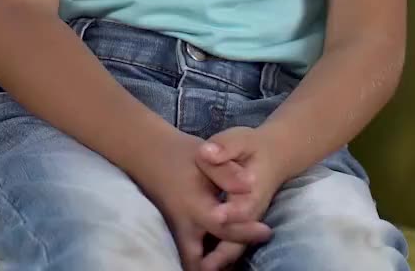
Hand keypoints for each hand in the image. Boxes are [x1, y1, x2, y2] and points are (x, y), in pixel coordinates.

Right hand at [129, 129, 271, 270]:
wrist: (149, 154)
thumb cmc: (181, 155)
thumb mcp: (205, 155)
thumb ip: (227, 173)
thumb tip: (250, 186)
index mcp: (193, 205)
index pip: (222, 226)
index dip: (244, 231)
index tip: (266, 231)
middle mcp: (183, 225)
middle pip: (199, 260)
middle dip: (218, 265)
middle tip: (237, 265)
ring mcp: (176, 232)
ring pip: (191, 260)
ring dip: (209, 264)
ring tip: (229, 265)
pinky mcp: (174, 233)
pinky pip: (189, 254)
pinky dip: (201, 259)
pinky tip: (217, 258)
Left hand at [193, 127, 291, 270]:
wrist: (275, 155)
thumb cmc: (254, 147)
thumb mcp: (241, 139)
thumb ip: (226, 146)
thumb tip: (207, 152)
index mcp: (251, 189)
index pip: (243, 206)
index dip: (231, 212)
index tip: (216, 216)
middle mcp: (251, 210)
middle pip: (239, 236)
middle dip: (223, 252)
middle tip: (204, 265)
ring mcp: (246, 221)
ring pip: (235, 246)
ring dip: (218, 260)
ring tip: (198, 270)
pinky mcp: (239, 224)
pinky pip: (230, 245)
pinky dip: (217, 257)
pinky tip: (198, 265)